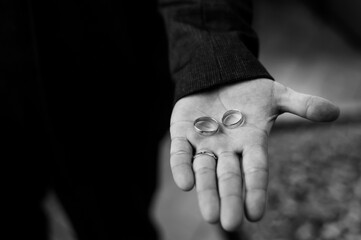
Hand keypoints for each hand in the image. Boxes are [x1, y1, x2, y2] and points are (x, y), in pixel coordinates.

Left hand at [169, 79, 338, 230]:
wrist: (220, 76)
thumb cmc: (249, 91)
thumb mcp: (277, 95)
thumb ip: (302, 104)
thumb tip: (334, 112)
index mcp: (251, 142)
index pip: (255, 170)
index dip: (256, 190)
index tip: (255, 214)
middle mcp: (227, 148)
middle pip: (229, 177)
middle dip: (229, 198)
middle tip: (229, 223)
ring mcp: (204, 141)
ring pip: (204, 170)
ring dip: (206, 191)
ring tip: (210, 215)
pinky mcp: (182, 133)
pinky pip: (179, 153)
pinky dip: (181, 166)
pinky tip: (185, 183)